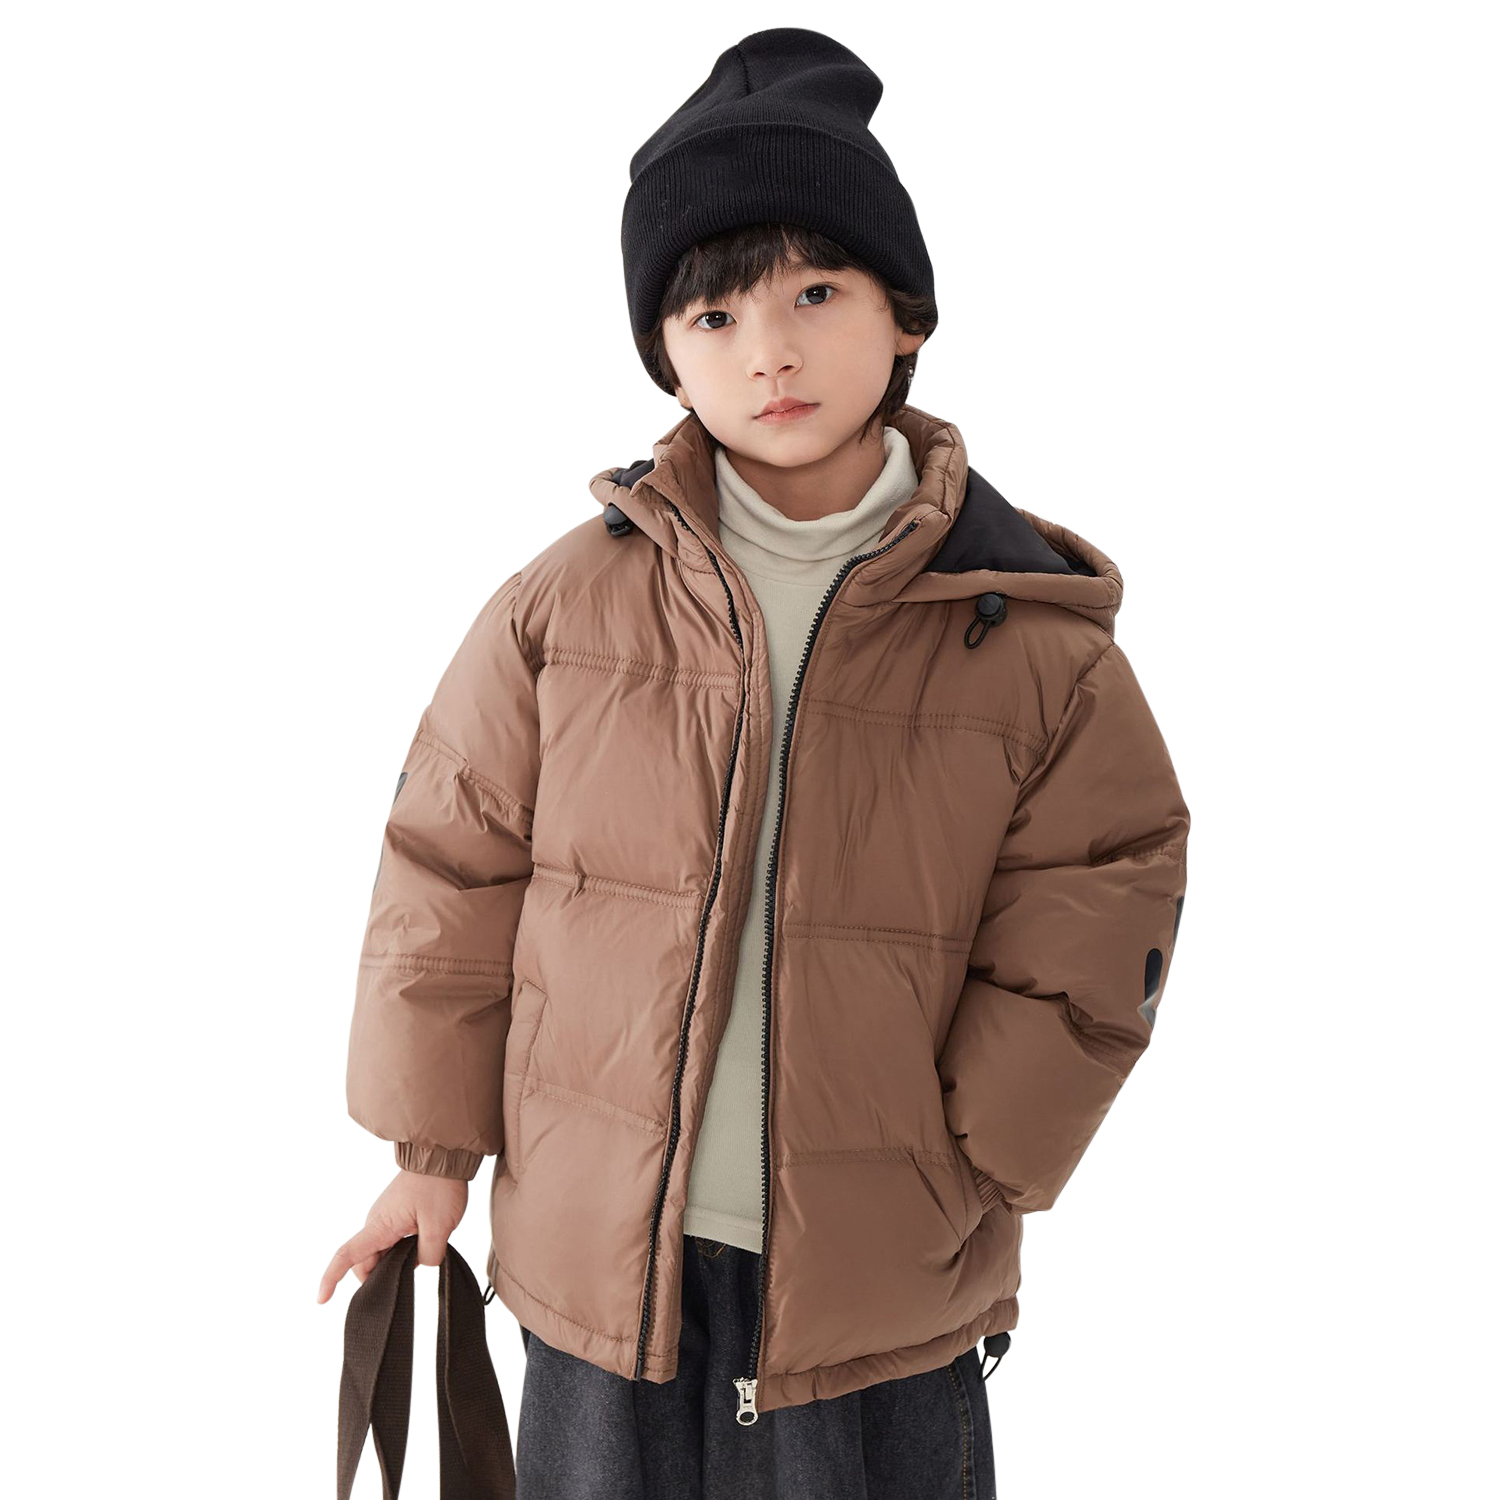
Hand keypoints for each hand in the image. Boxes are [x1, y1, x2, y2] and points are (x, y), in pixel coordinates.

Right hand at [316, 1168, 468, 1302]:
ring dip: (394, 1263)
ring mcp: (386, 1218)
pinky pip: (391, 1242)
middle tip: (406, 1281)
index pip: (347, 1255)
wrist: (442, 1155)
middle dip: (379, 1278)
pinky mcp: (396, 1215)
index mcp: (380, 1226)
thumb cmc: (438, 1186)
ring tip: (423, 1252)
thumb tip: (420, 1264)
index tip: (321, 1300)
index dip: (331, 1278)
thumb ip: (428, 1256)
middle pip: (366, 1262)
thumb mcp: (440, 1227)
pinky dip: (401, 1252)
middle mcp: (376, 1223)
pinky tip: (423, 1245)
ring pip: (380, 1253)